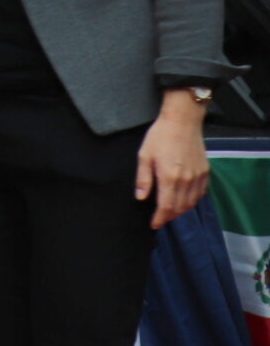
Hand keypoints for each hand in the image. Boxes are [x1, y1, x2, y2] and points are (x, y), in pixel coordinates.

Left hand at [136, 96, 210, 227]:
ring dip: (181, 211)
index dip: (160, 219)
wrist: (183, 121)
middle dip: (169, 217)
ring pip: (192, 203)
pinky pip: (201, 193)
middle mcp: (186, 180)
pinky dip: (193, 201)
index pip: (166, 207)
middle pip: (180, 208)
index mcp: (169, 177)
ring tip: (170, 212)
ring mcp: (198, 176)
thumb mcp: (144, 156)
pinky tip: (184, 200)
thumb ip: (143, 179)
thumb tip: (141, 197)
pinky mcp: (205, 171)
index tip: (154, 224)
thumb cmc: (160, 136)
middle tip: (160, 219)